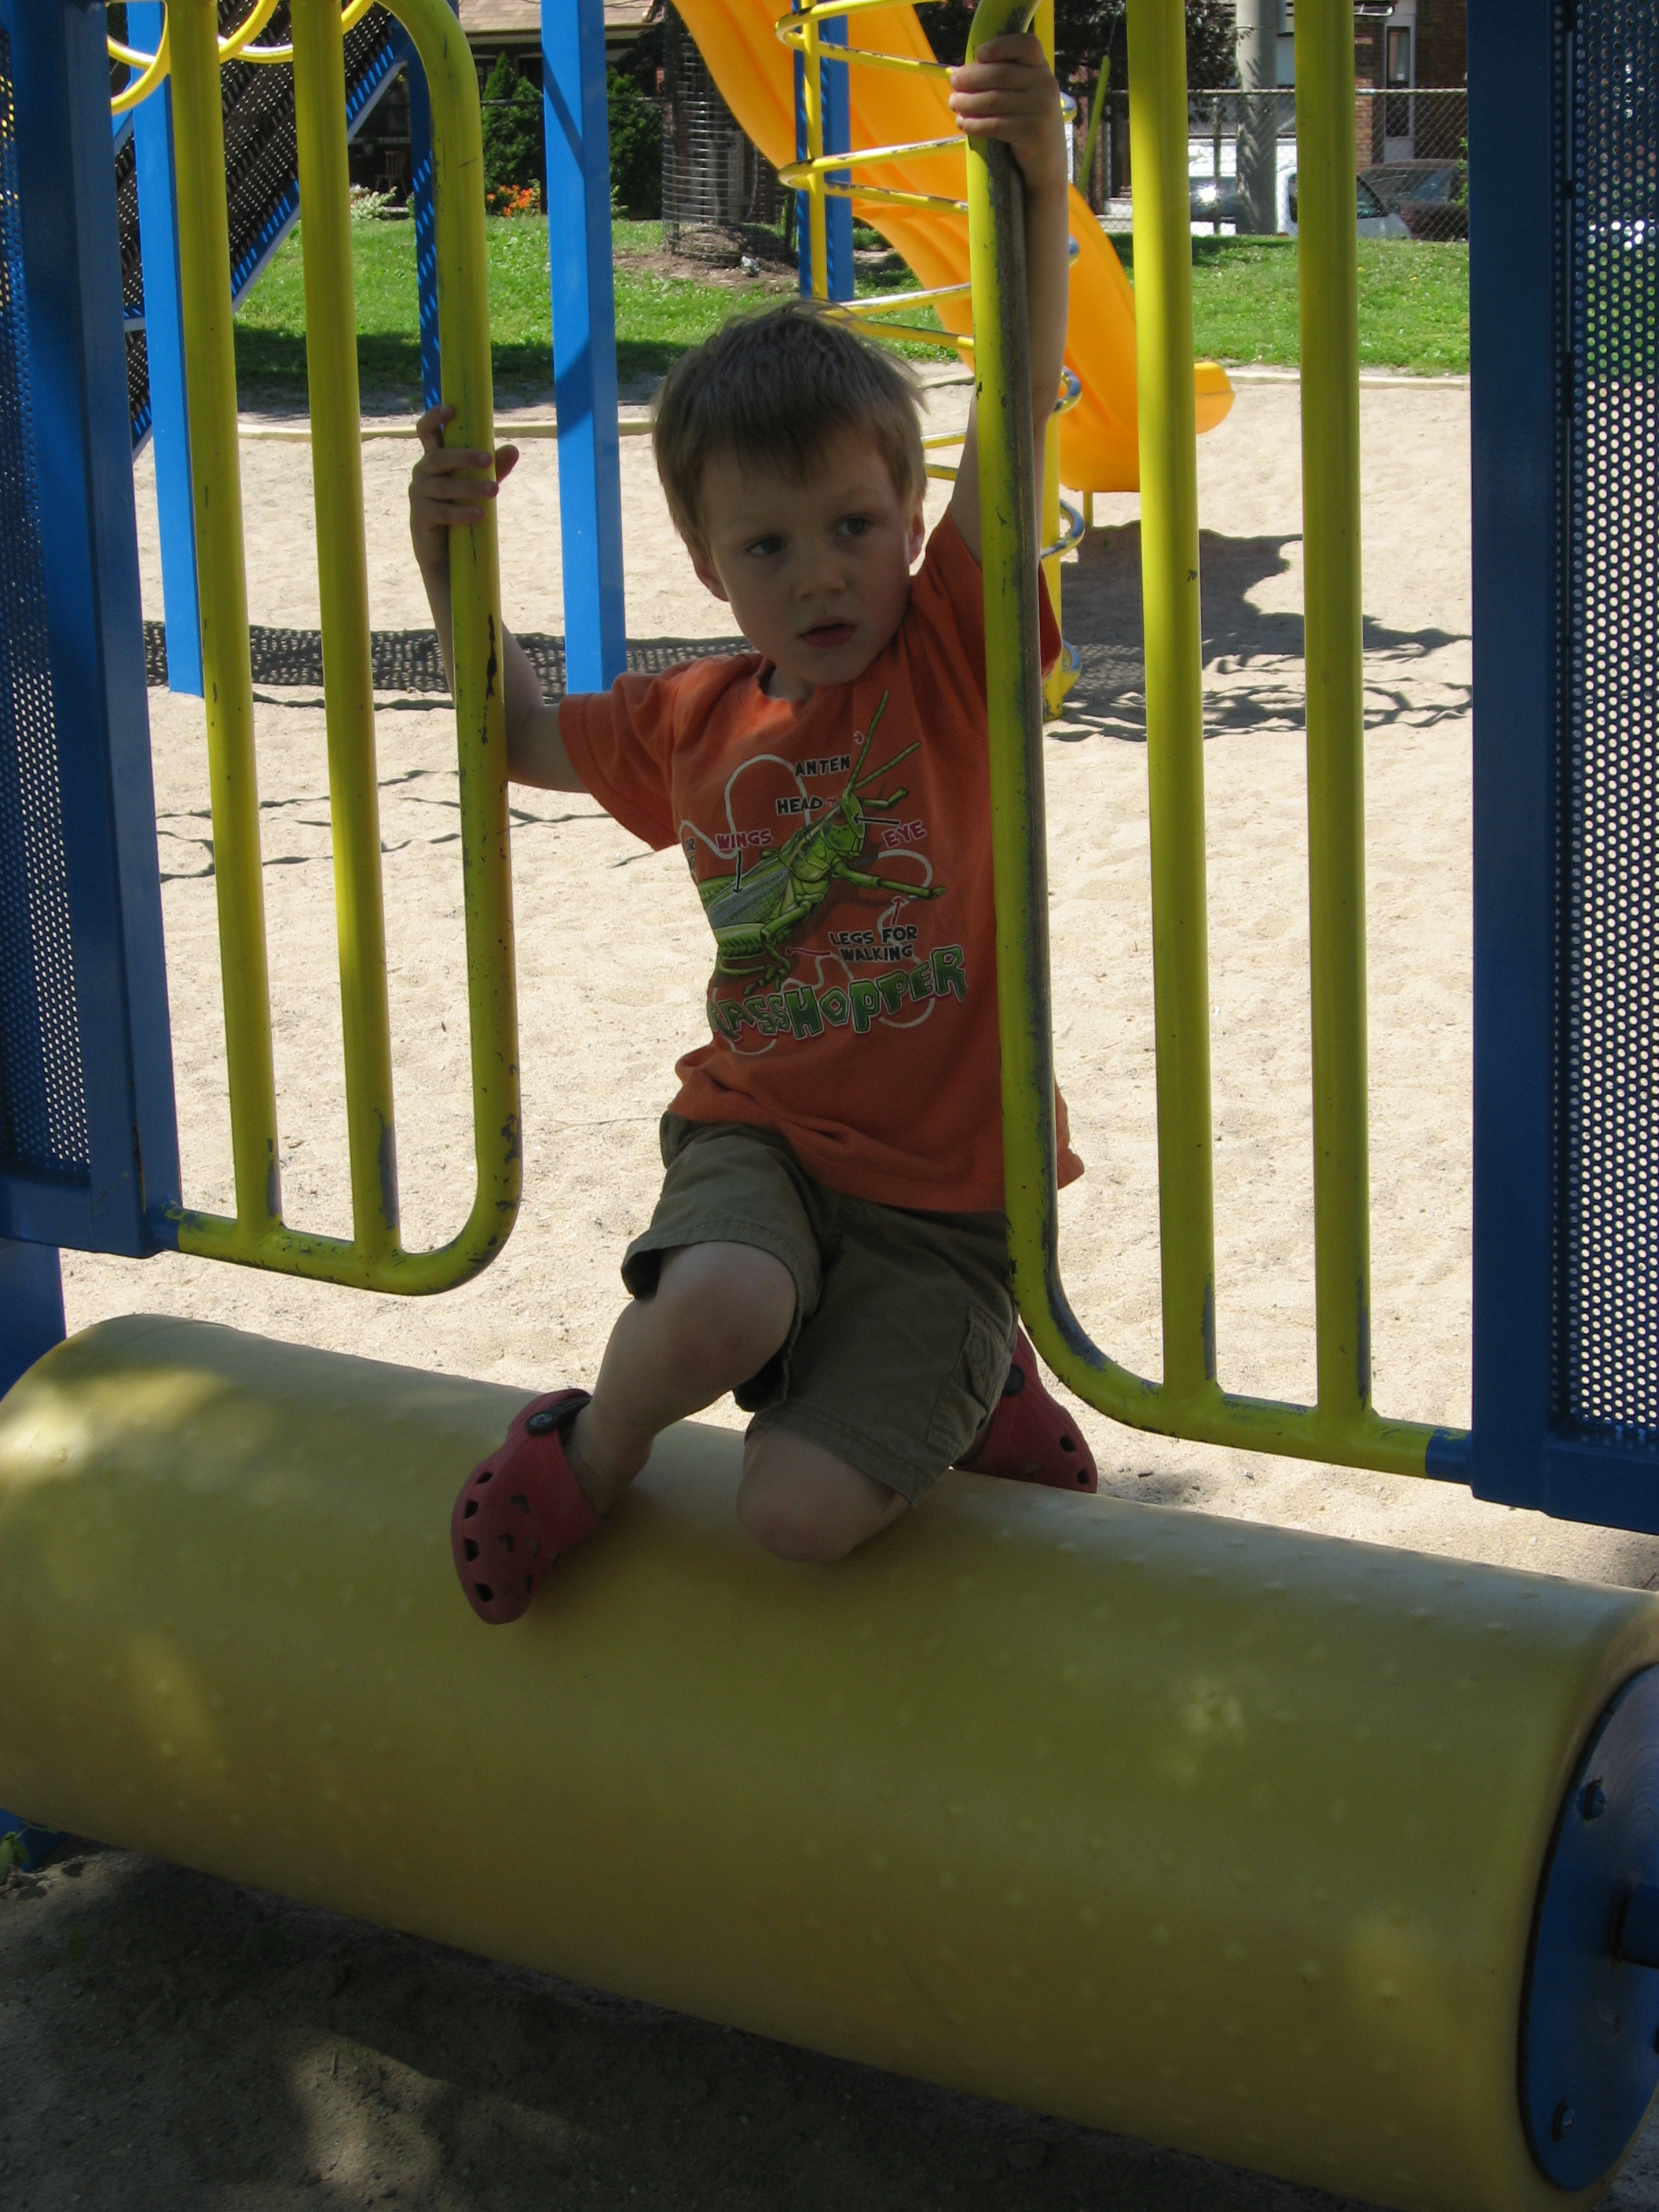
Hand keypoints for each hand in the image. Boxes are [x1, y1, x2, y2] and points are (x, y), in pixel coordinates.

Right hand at [408, 404, 518, 577]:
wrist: (443, 552)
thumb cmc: (459, 508)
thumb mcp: (478, 484)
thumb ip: (494, 467)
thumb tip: (513, 449)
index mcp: (434, 459)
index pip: (426, 431)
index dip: (434, 417)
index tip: (451, 409)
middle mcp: (422, 472)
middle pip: (438, 458)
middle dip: (464, 457)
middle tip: (489, 459)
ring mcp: (419, 495)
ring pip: (442, 486)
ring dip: (469, 487)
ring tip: (495, 490)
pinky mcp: (421, 518)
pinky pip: (442, 512)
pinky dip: (462, 512)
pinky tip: (481, 514)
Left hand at [948, 34, 1067, 197]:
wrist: (1048, 165)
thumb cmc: (1027, 125)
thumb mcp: (1025, 96)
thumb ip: (1004, 81)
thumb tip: (962, 73)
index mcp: (1042, 70)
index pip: (1026, 45)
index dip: (1001, 46)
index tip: (979, 55)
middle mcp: (1045, 85)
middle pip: (1001, 74)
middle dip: (971, 78)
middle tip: (953, 83)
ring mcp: (1041, 109)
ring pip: (994, 100)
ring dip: (968, 102)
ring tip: (954, 104)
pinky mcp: (1033, 133)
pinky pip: (995, 125)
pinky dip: (974, 124)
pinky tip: (963, 123)